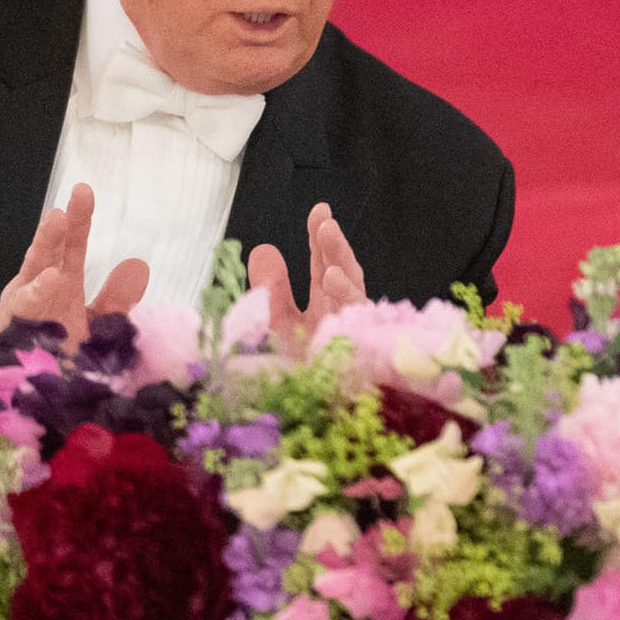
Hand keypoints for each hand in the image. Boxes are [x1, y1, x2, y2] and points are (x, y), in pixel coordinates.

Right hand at [0, 183, 147, 380]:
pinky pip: (24, 310)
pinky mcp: (8, 330)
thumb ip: (114, 301)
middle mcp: (39, 289)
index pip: (71, 247)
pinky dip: (38, 292)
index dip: (79, 221)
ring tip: (57, 219)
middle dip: (62, 226)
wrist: (26, 399)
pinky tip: (53, 278)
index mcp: (60, 285)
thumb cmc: (56, 359)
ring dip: (45, 245)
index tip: (84, 192)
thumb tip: (134, 267)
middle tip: (77, 195)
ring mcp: (22, 308)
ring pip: (33, 271)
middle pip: (51, 252)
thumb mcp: (95, 328)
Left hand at [249, 202, 366, 355]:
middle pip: (342, 269)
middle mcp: (339, 312)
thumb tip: (266, 251)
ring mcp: (347, 327)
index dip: (322, 237)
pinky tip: (333, 276)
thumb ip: (273, 289)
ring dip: (341, 258)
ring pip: (353, 286)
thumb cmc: (293, 369)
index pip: (325, 263)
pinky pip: (353, 313)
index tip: (320, 209)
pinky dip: (344, 292)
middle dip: (334, 243)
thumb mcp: (275, 323)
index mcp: (323, 303)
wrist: (301, 410)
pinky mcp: (352, 343)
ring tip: (327, 234)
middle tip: (324, 219)